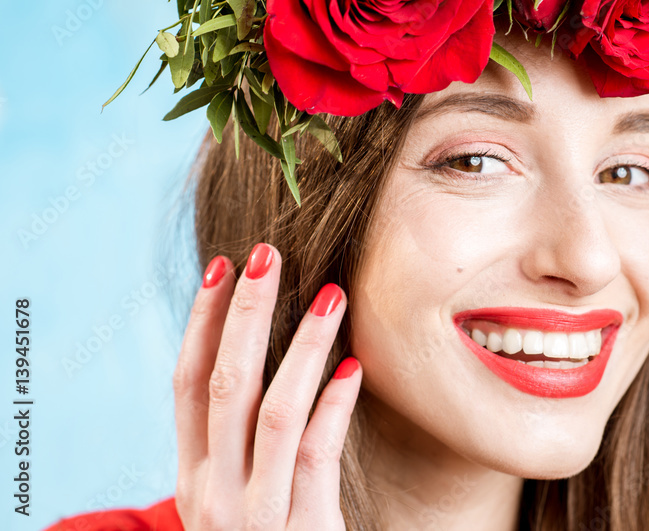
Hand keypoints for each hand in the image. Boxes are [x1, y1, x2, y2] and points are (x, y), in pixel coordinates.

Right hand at [172, 243, 360, 529]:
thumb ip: (240, 437)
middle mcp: (213, 492)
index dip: (202, 322)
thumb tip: (261, 351)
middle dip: (246, 316)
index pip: (185, 384)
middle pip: (224, 386)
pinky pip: (317, 454)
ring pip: (273, 412)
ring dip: (300, 348)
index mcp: (194, 476)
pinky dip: (334, 405)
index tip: (224, 267)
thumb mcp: (236, 493)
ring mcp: (254, 513)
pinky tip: (353, 368)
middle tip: (269, 254)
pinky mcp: (302, 529)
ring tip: (332, 297)